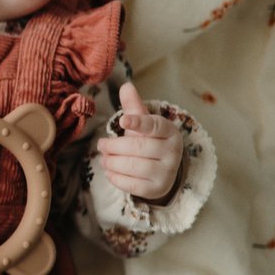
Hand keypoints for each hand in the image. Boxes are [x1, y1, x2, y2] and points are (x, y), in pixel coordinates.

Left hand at [97, 81, 183, 202]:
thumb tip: (126, 86)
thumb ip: (134, 107)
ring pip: (133, 166)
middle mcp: (173, 152)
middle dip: (113, 147)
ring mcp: (167, 172)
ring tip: (104, 158)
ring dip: (112, 162)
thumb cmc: (148, 141)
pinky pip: (131, 184)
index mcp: (170, 132)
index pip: (154, 126)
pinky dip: (116, 177)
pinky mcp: (157, 189)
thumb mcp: (143, 123)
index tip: (123, 121)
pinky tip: (110, 171)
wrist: (161, 170)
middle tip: (101, 145)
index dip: (138, 123)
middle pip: (137, 148)